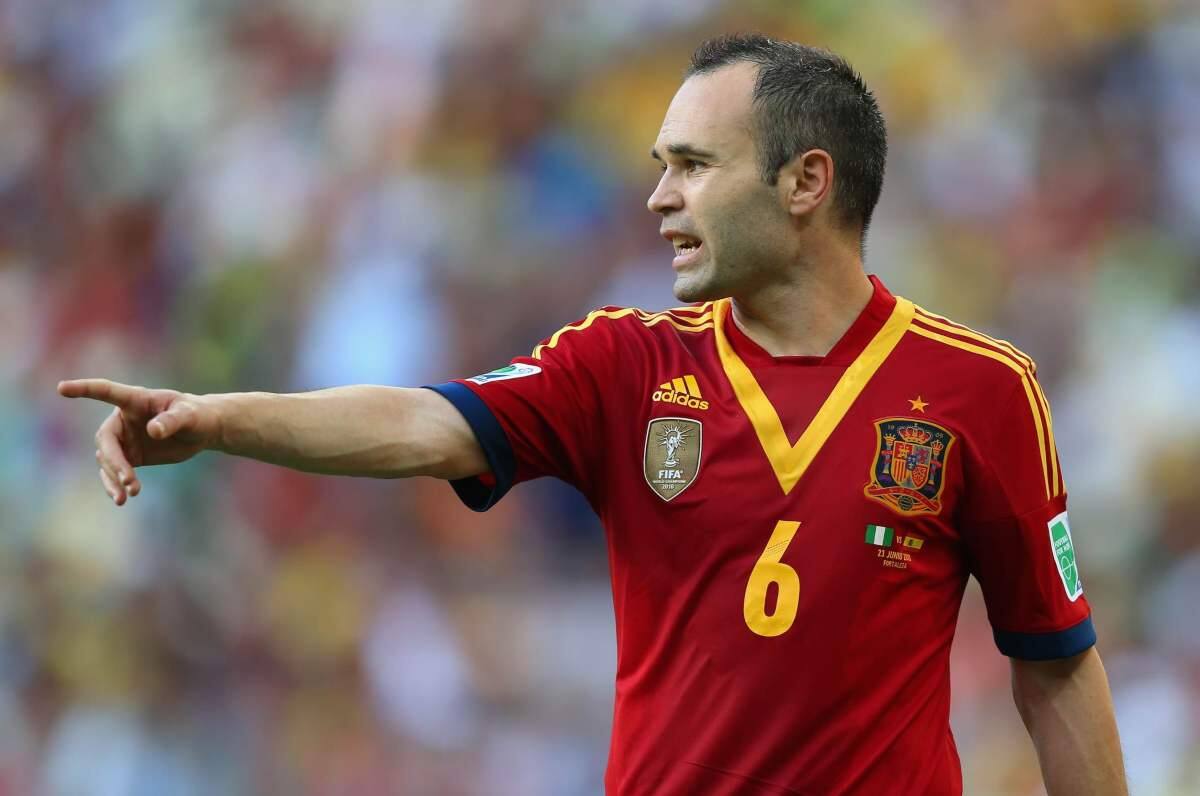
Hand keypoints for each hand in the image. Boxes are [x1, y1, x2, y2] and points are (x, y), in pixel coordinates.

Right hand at [57, 379, 222, 505]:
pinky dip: (114, 485)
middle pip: (106, 440)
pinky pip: (114, 472)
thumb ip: (172, 421)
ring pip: (107, 460)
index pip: (106, 391)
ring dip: (114, 478)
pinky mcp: (129, 456)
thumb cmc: (196, 414)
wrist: (202, 430)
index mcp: (135, 400)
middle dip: (115, 461)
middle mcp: (123, 419)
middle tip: (129, 480)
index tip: (62, 388)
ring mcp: (124, 439)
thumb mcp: (189, 415)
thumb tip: (153, 431)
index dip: (85, 389)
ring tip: (127, 496)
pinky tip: (121, 498)